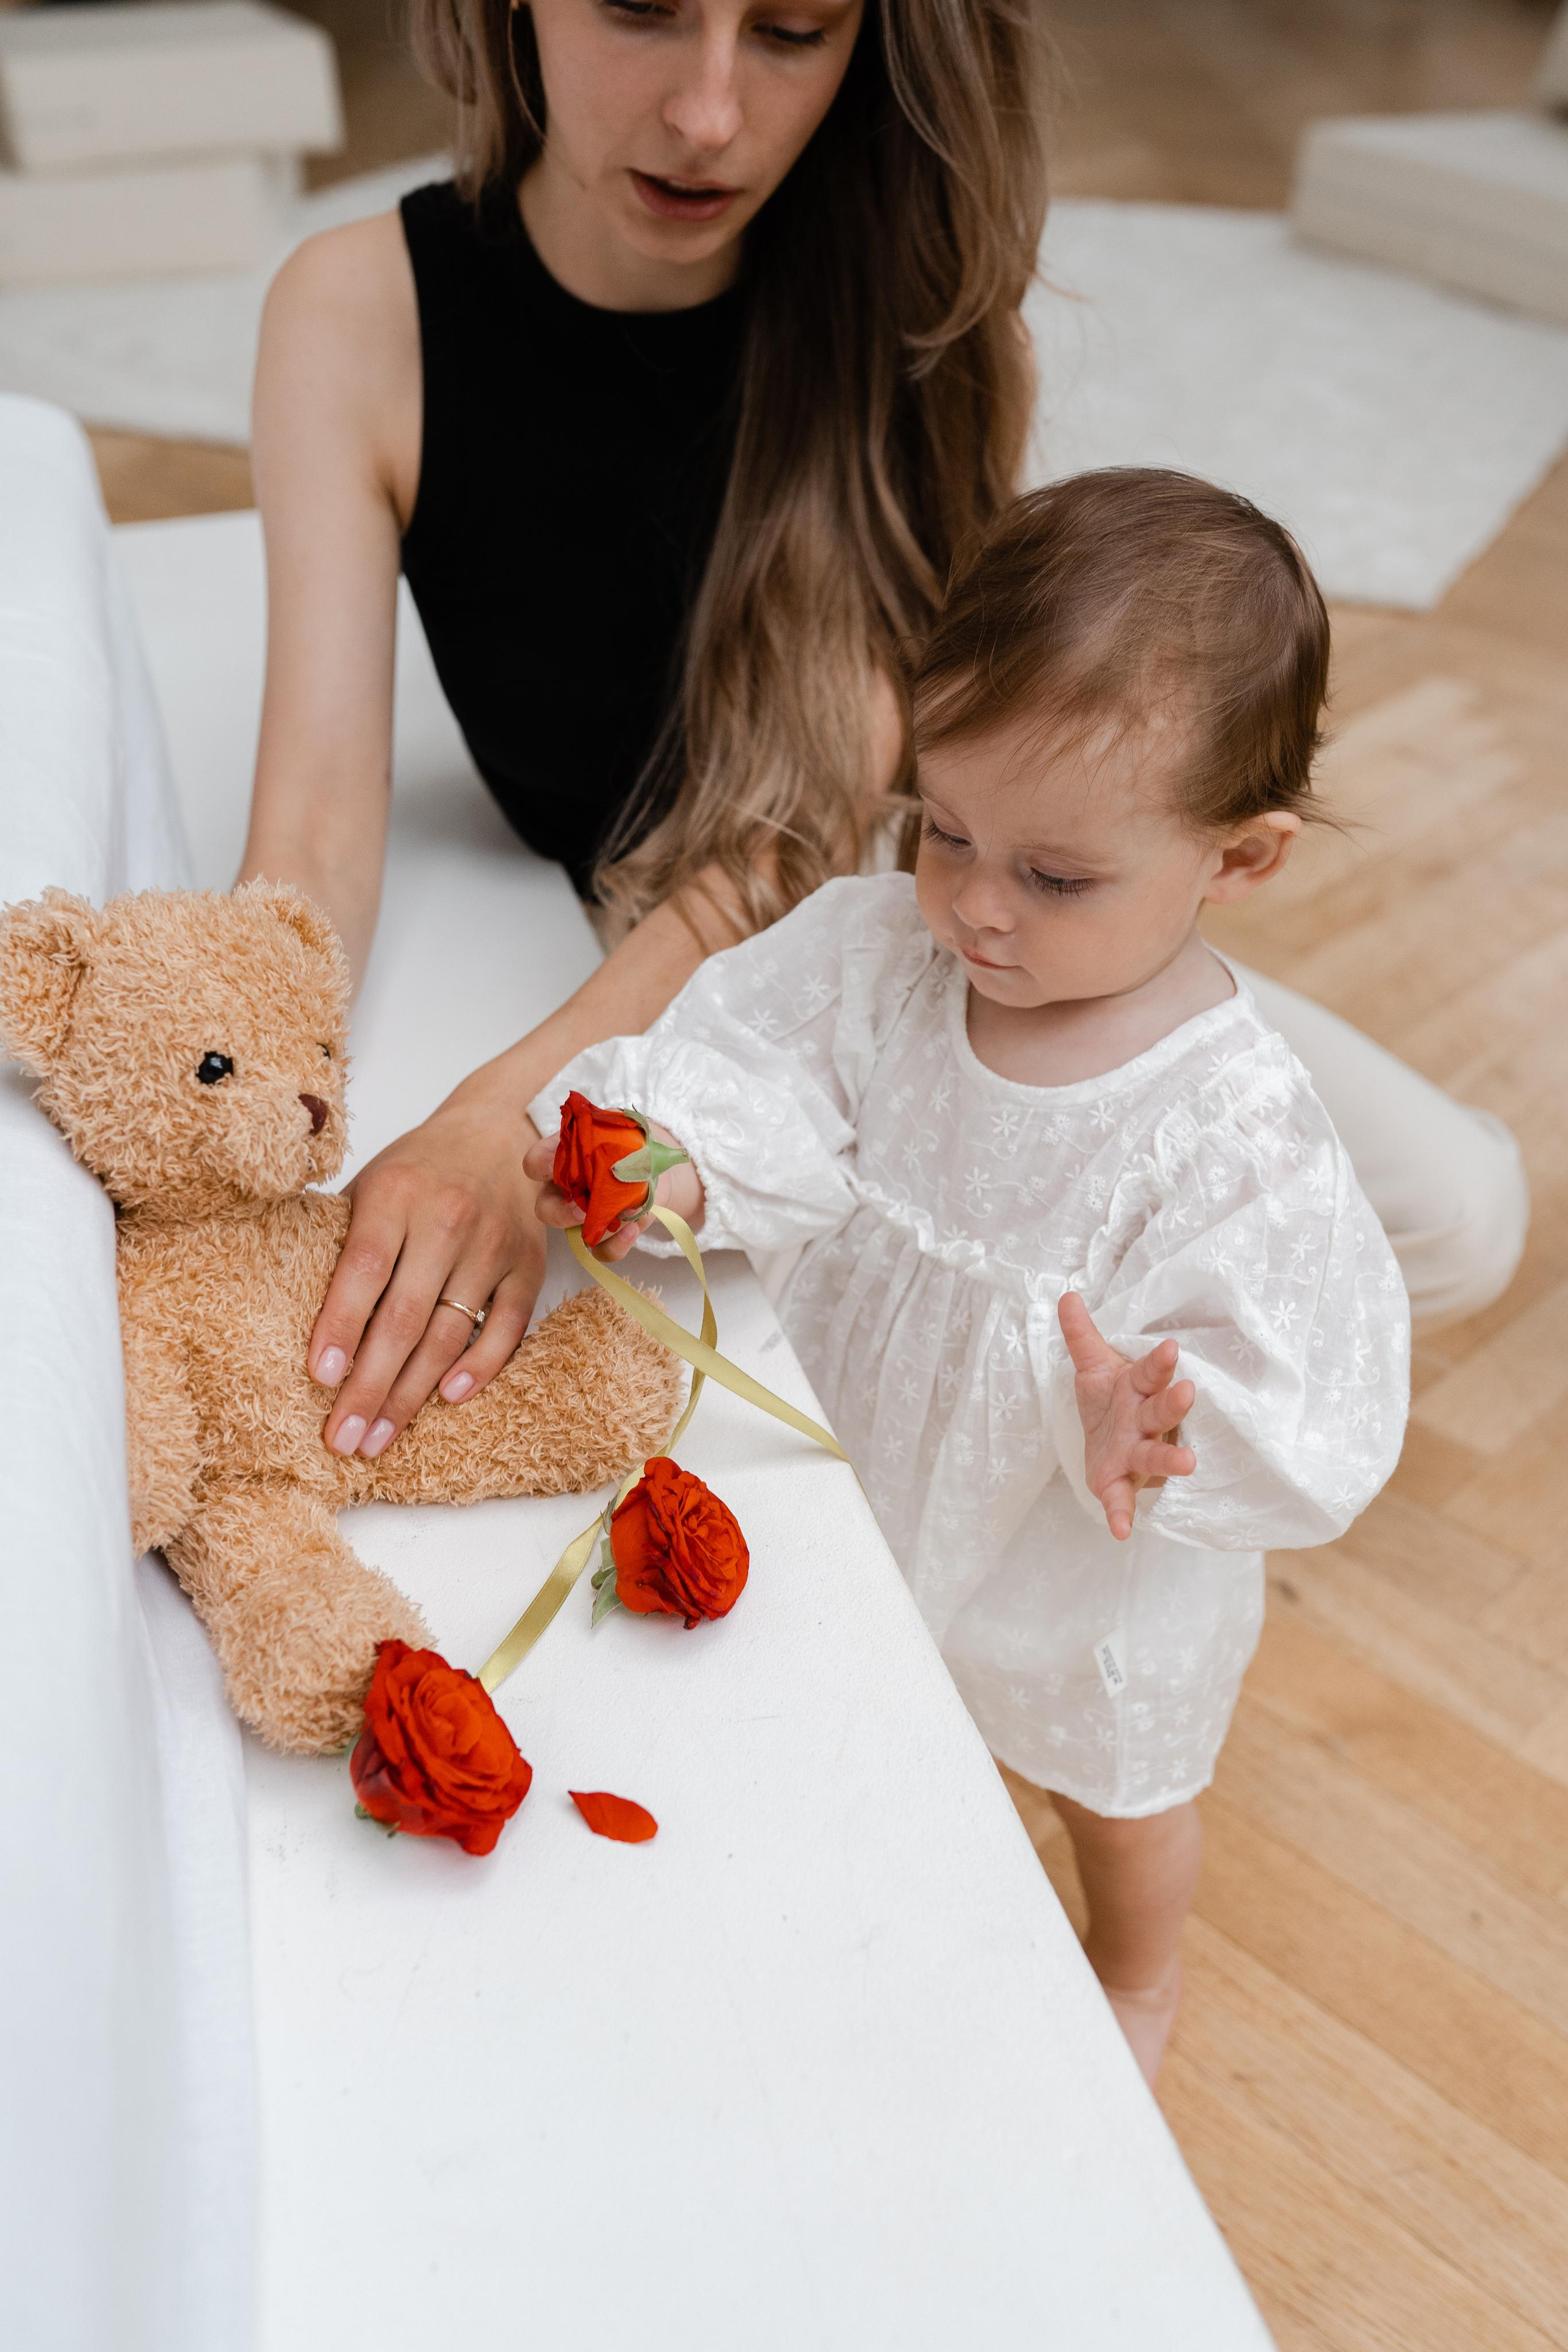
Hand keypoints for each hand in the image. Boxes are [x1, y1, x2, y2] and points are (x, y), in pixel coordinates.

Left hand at [310, 1094, 544, 1457]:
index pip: (364, 1268)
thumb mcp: (372, 1181)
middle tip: (342, 1438)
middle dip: (370, 1386)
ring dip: (412, 1394)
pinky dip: (480, 1367)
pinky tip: (448, 1399)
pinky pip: (507, 1327)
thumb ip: (343, 1237)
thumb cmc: (422, 1166)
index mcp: (397, 1194)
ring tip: (378, 1438)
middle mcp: (448, 1220)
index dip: (340, 1325)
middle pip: (404, 1317)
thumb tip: (292, 1308)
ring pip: (449, 1333)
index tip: (320, 1378)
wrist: (503, 1131)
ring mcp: (493, 1246)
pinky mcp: (528, 1266)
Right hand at [524, 1126, 701, 1264]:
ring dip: (600, 1229)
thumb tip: (615, 1157)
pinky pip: (602, 1251)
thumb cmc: (629, 1142)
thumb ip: (613, 1135)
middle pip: (545, 1210)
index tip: (554, 1165)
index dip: (540, 1165)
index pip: (535, 1163)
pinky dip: (618, 1245)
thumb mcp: (621, 1128)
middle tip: (583, 1212)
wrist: (656, 1165)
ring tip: (628, 1217)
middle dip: (561, 1214)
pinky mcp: (605, 1235)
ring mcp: (583, 1217)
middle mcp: (565, 1191)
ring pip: (574, 1235)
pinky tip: (634, 1228)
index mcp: (562, 1160)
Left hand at [1057, 1292, 1196, 1541]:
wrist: (1108, 1442)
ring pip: (1156, 1453)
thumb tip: (1066, 1296)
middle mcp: (1144, 1420)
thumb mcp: (1093, 1367)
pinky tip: (1120, 1531)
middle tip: (1188, 1392)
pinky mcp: (1121, 1482)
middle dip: (1173, 1402)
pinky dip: (1122, 1514)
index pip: (1149, 1372)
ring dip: (1171, 1457)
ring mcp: (1137, 1453)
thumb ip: (1081, 1336)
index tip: (1170, 1349)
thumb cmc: (1111, 1401)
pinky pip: (1123, 1500)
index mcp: (1137, 1389)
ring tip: (1189, 1463)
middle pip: (1160, 1410)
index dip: (1158, 1362)